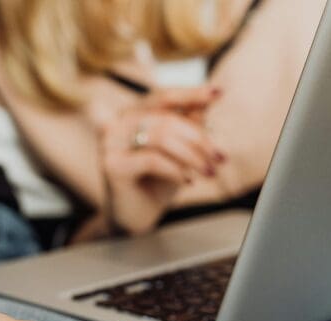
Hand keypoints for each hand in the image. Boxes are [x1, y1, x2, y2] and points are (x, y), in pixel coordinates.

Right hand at [100, 85, 225, 234]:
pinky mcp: (112, 165)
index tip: (219, 93)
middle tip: (219, 158)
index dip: (191, 94)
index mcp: (133, 113)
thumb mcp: (179, 150)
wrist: (137, 216)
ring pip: (161, 137)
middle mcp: (118, 122)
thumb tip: (211, 96)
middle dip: (199, 138)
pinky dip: (176, 171)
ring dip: (192, 156)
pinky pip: (152, 160)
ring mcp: (111, 142)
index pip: (163, 96)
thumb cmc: (158, 181)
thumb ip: (190, 123)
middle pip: (166, 118)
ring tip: (209, 172)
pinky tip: (187, 182)